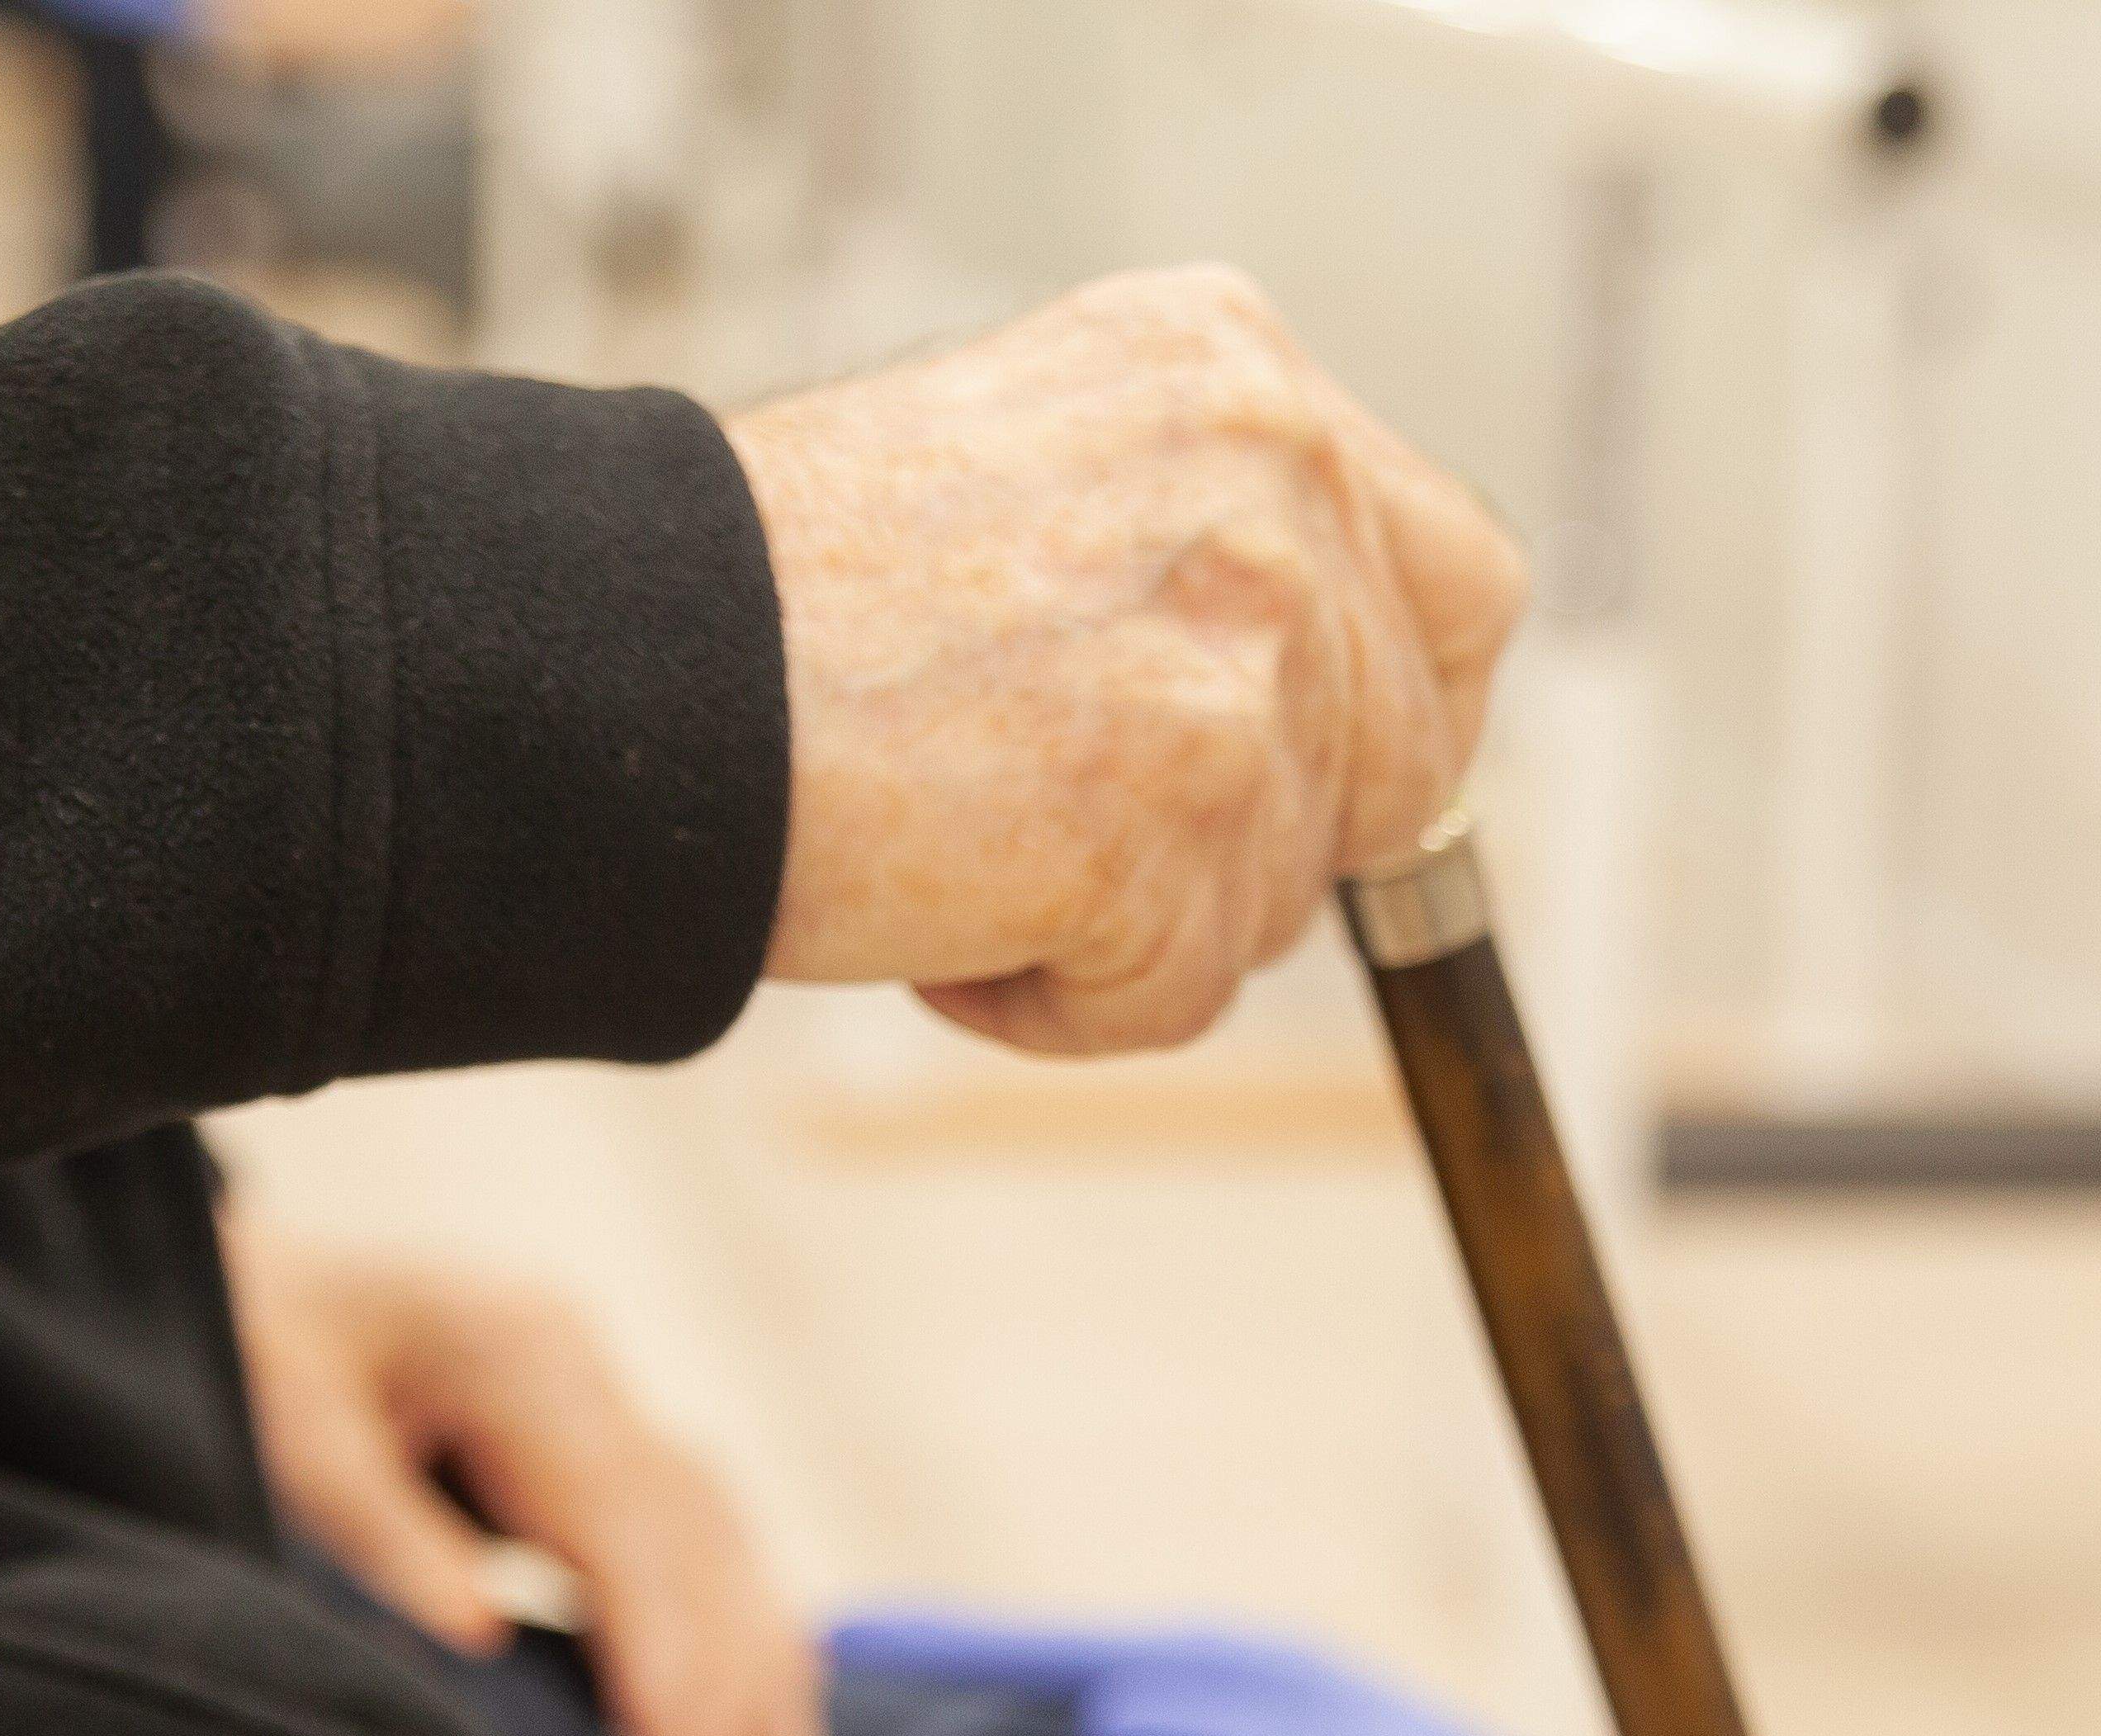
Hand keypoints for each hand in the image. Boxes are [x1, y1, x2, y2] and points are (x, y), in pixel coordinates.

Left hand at [223, 1214, 823, 1735]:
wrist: (238, 1272)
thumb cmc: (250, 1349)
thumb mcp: (290, 1430)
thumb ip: (384, 1528)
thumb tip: (482, 1637)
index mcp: (518, 1358)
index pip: (618, 1521)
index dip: (657, 1644)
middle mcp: (582, 1367)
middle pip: (688, 1530)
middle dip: (721, 1670)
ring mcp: (596, 1390)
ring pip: (713, 1529)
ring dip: (753, 1651)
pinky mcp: (592, 1425)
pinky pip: (695, 1522)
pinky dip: (739, 1609)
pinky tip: (780, 1687)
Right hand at [726, 266, 1529, 1055]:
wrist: (638, 665)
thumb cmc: (795, 600)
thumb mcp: (1057, 478)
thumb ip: (1218, 552)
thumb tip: (1363, 719)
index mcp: (1236, 371)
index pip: (1461, 587)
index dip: (1408, 720)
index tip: (1335, 792)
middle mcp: (1268, 474)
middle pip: (1398, 765)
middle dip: (1257, 845)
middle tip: (1075, 826)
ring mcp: (1238, 636)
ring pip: (1279, 898)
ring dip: (1129, 920)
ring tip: (965, 830)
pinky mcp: (1178, 796)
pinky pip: (1180, 993)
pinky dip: (1059, 1000)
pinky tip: (944, 903)